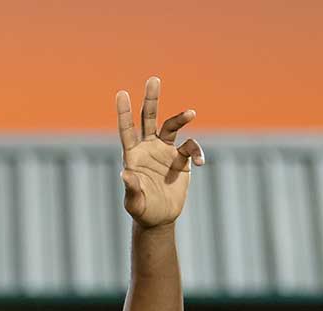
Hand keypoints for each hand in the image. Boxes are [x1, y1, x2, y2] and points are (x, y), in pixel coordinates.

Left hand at [115, 76, 203, 227]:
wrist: (160, 218)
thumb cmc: (142, 210)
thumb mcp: (134, 202)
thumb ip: (131, 188)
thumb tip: (125, 173)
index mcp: (133, 154)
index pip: (127, 130)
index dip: (124, 113)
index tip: (122, 93)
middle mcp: (149, 147)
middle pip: (149, 118)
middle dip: (151, 99)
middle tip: (153, 79)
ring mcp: (166, 151)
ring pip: (172, 127)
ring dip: (181, 118)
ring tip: (191, 113)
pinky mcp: (181, 159)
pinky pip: (191, 148)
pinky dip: (197, 152)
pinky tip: (201, 163)